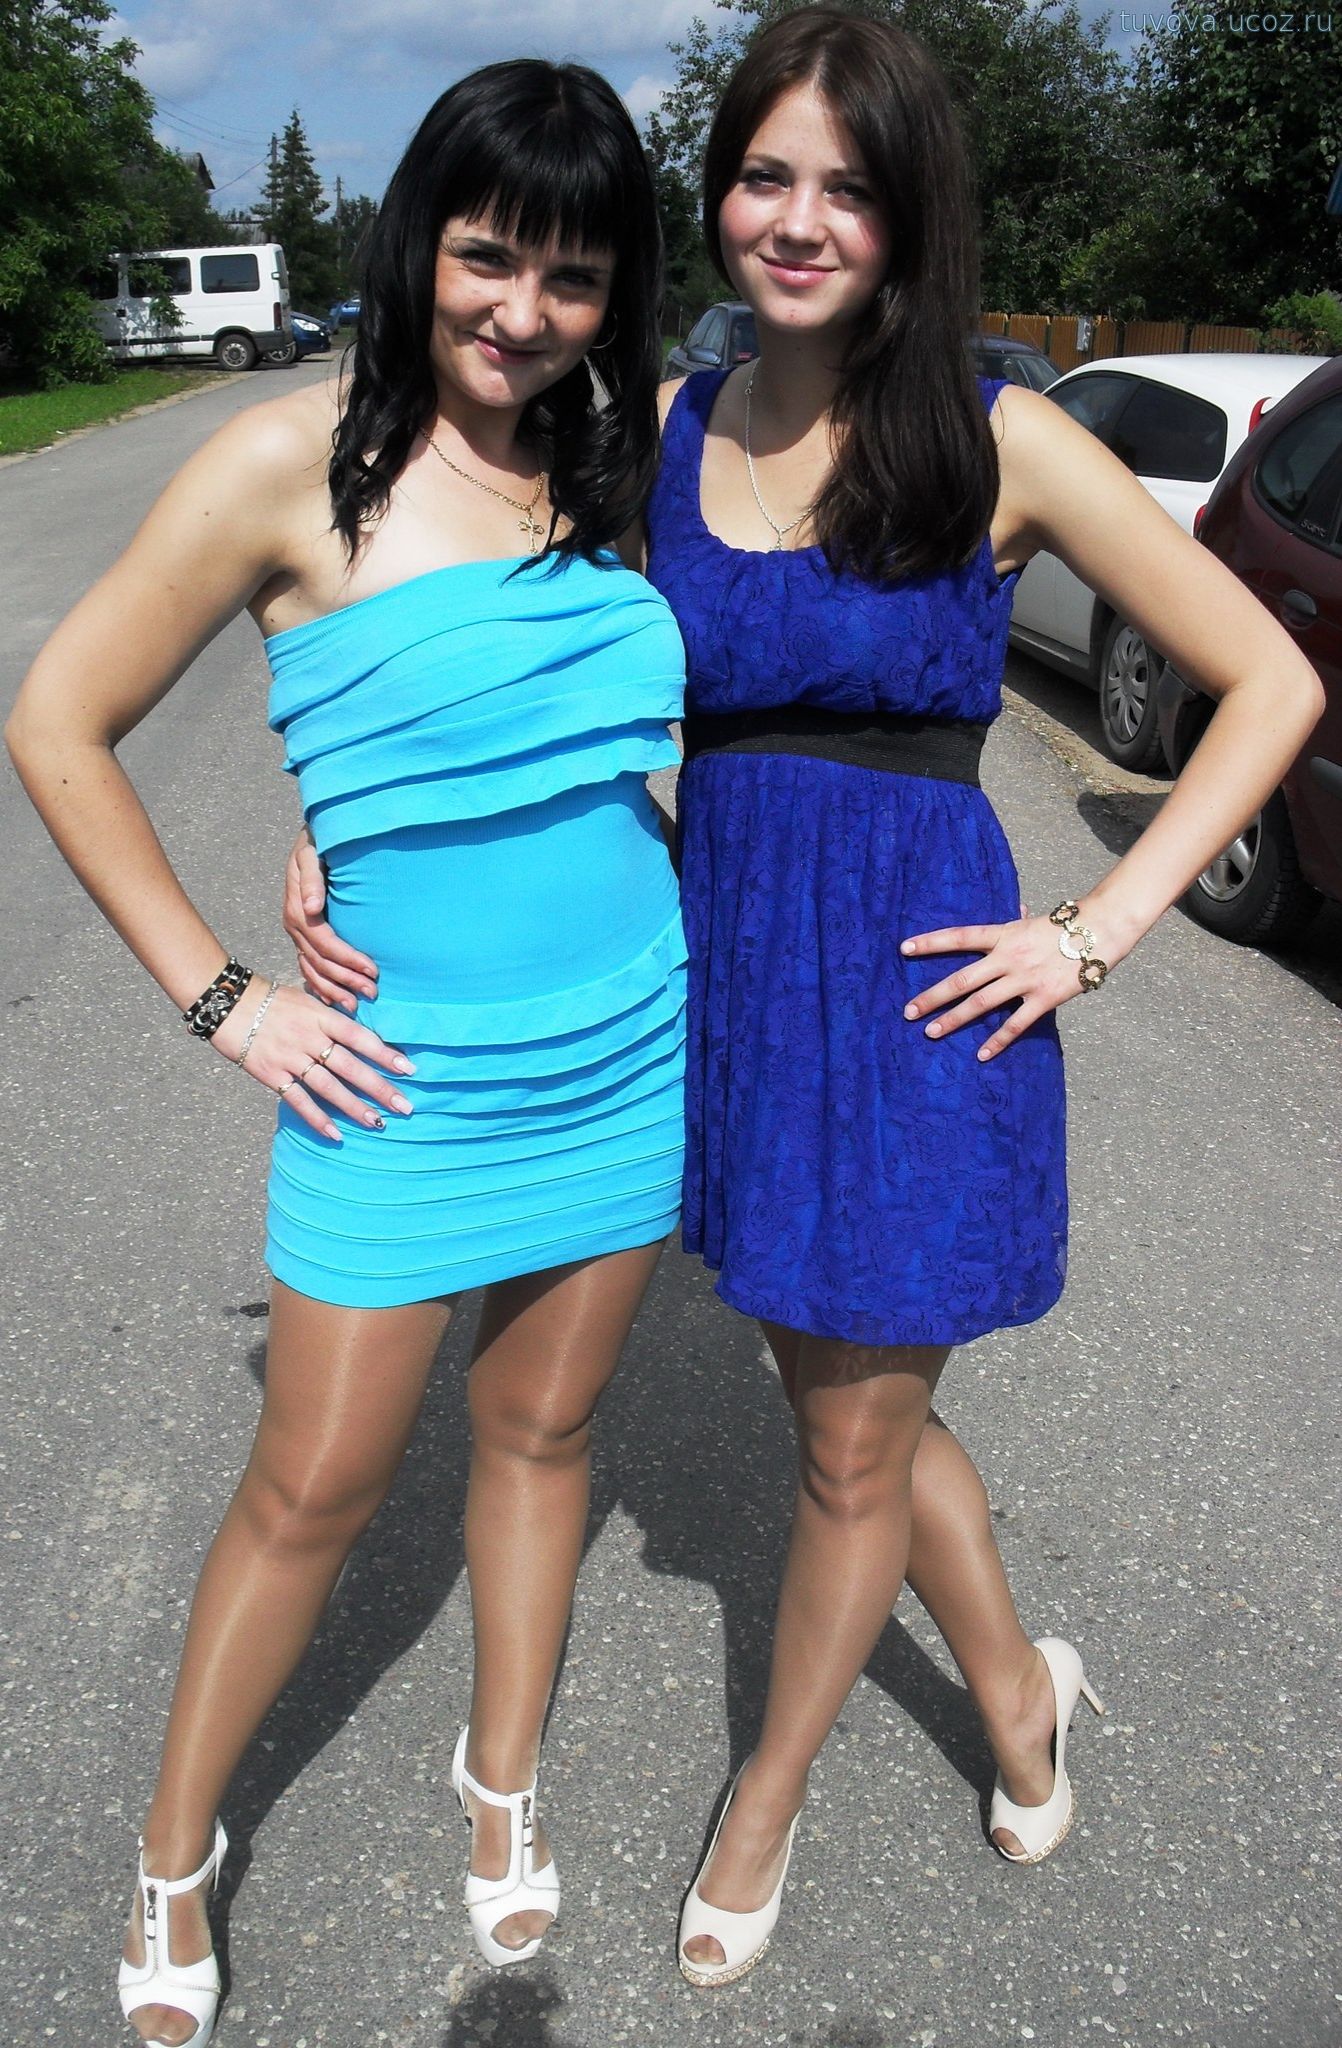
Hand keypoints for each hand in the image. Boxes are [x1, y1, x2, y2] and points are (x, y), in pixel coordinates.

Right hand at [210, 978, 413, 1140]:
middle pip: (350, 1066)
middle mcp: (308, 1038)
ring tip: (377, 1122)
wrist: (229, 1004)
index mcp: (320, 1017)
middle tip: (404, 1106)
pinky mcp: (271, 1075)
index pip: (359, 1037)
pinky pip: (297, 1100)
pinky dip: (317, 1118)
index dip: (384, 1054)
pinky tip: (335, 1134)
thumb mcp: (307, 1001)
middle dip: (379, 1088)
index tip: (409, 1069)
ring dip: (354, 1107)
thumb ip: (332, 1019)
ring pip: (328, 1087)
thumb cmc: (273, 1000)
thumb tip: (363, 1036)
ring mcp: (290, 1058)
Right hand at [282, 826, 379, 1011]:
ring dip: (333, 989)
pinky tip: (332, 1001)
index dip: (347, 959)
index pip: (324, 942)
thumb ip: (311, 878)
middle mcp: (294, 925)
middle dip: (346, 980)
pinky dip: (320, 986)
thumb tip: (312, 907)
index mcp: (297, 909)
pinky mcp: (302, 936)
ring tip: (356, 1006)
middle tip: (372, 993)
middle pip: (319, 962)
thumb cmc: (316, 843)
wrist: (309, 839)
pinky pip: (307, 967)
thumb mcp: (310, 853)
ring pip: (312, 969)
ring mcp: (297, 933)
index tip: (372, 970)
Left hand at [900, 906, 1120, 1061]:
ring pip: (981, 1003)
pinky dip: (998, 1041)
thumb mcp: (1033, 921)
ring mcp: (1024, 979)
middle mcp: (1008, 957)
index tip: (904, 949)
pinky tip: (982, 1054)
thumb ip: (1017, 922)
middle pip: (962, 979)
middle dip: (932, 996)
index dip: (931, 942)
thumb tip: (1014, 908)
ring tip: (931, 1032)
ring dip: (953, 1019)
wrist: (1101, 931)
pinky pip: (1016, 1024)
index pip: (960, 937)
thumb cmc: (1066, 926)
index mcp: (1003, 934)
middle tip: (908, 1011)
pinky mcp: (1043, 999)